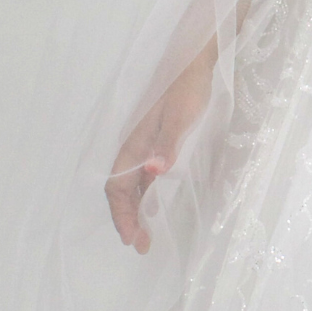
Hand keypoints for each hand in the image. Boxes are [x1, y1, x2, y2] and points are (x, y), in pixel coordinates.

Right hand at [105, 44, 215, 252]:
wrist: (194, 64)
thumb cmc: (188, 89)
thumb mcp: (181, 116)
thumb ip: (167, 144)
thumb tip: (152, 172)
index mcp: (135, 144)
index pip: (117, 187)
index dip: (121, 214)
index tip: (131, 238)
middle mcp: (135, 148)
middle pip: (121, 191)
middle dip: (127, 220)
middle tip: (141, 246)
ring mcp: (145, 146)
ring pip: (132, 186)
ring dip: (135, 211)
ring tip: (146, 236)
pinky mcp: (157, 143)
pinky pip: (143, 178)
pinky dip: (144, 197)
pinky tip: (153, 208)